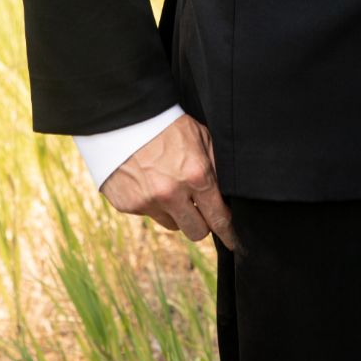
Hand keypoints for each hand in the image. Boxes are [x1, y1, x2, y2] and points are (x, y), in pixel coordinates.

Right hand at [100, 112, 235, 250]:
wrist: (125, 117)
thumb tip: (226, 195)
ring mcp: (147, 202)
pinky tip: (149, 180)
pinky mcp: (128, 205)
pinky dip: (152, 203)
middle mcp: (171, 194)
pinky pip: (149, 214)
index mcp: (195, 175)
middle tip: (200, 209)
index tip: (235, 242)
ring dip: (176, 212)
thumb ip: (215, 167)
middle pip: (197, 232)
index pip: (218, 217)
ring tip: (170, 185)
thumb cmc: (168, 124)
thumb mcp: (201, 137)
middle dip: (202, 223)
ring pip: (172, 224)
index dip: (229, 233)